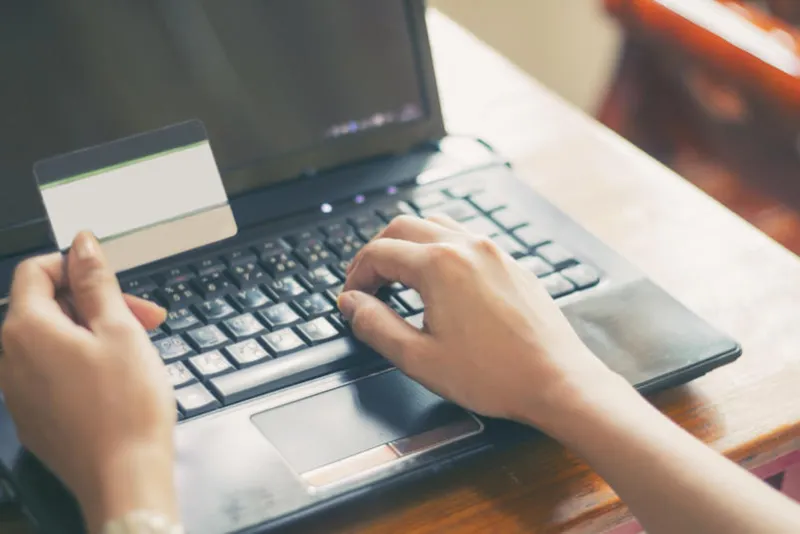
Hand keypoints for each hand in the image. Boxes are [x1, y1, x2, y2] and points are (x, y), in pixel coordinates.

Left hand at [0, 232, 177, 532]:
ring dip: (92, 332)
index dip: (76, 266)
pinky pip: (51, 371)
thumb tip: (82, 244)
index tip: (111, 278)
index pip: (35, 271)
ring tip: (136, 347)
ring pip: (51, 340)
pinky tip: (118, 377)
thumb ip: (96, 282)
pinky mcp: (33, 415)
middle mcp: (9, 359)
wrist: (124, 476)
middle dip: (95, 303)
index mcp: (26, 329)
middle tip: (144, 317)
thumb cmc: (126, 406)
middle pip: (46, 306)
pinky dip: (82, 362)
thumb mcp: (119, 329)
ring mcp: (17, 391)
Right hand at [339, 215, 627, 432]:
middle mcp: (467, 247)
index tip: (351, 298)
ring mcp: (492, 251)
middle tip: (367, 284)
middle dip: (377, 252)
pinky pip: (465, 239)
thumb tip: (351, 304)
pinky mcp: (510, 262)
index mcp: (440, 266)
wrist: (556, 381)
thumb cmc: (494, 375)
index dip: (356, 274)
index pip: (379, 253)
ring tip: (399, 279)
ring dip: (408, 245)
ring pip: (436, 225)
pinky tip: (439, 282)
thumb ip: (376, 325)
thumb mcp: (419, 358)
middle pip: (403, 227)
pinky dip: (439, 249)